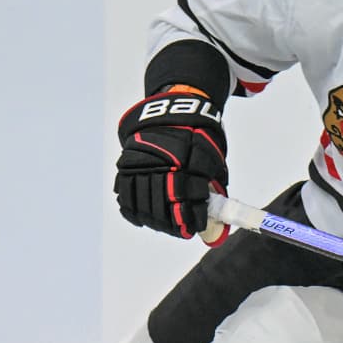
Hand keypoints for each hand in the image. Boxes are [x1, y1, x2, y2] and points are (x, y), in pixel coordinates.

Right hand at [115, 88, 227, 241]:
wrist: (172, 112)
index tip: (193, 228)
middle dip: (172, 224)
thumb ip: (212, 187)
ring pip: (142, 203)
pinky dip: (133, 211)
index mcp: (188, 161)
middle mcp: (162, 163)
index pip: (186, 199)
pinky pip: (125, 195)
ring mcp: (142, 164)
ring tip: (163, 226)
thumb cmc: (199, 138)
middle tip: (180, 230)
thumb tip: (217, 219)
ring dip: (154, 220)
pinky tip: (143, 218)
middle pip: (162, 205)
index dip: (190, 218)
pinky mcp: (126, 165)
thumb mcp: (212, 159)